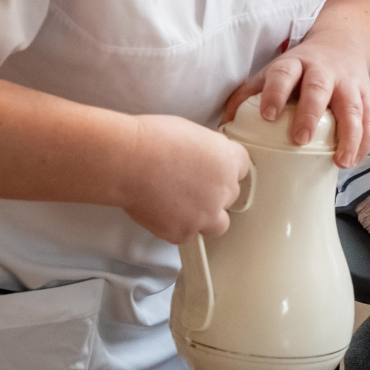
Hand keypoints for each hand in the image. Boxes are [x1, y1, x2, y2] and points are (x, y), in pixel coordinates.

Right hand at [118, 114, 251, 243]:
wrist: (129, 162)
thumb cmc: (152, 140)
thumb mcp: (192, 134)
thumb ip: (207, 153)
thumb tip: (203, 161)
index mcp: (229, 159)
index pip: (241, 168)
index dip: (224, 171)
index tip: (213, 173)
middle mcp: (224, 188)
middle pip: (230, 196)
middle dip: (213, 194)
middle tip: (189, 187)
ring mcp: (206, 214)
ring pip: (217, 223)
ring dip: (204, 217)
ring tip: (180, 207)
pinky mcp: (185, 232)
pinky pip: (188, 235)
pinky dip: (176, 228)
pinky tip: (161, 213)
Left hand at [222, 34, 369, 166]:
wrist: (343, 43)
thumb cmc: (301, 67)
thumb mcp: (274, 71)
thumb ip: (249, 94)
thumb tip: (225, 125)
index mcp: (295, 64)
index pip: (283, 74)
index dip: (275, 93)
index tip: (267, 115)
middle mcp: (324, 71)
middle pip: (319, 89)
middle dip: (311, 114)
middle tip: (300, 139)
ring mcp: (348, 84)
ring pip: (353, 108)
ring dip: (349, 135)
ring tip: (341, 161)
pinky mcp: (366, 97)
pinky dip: (365, 142)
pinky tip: (355, 160)